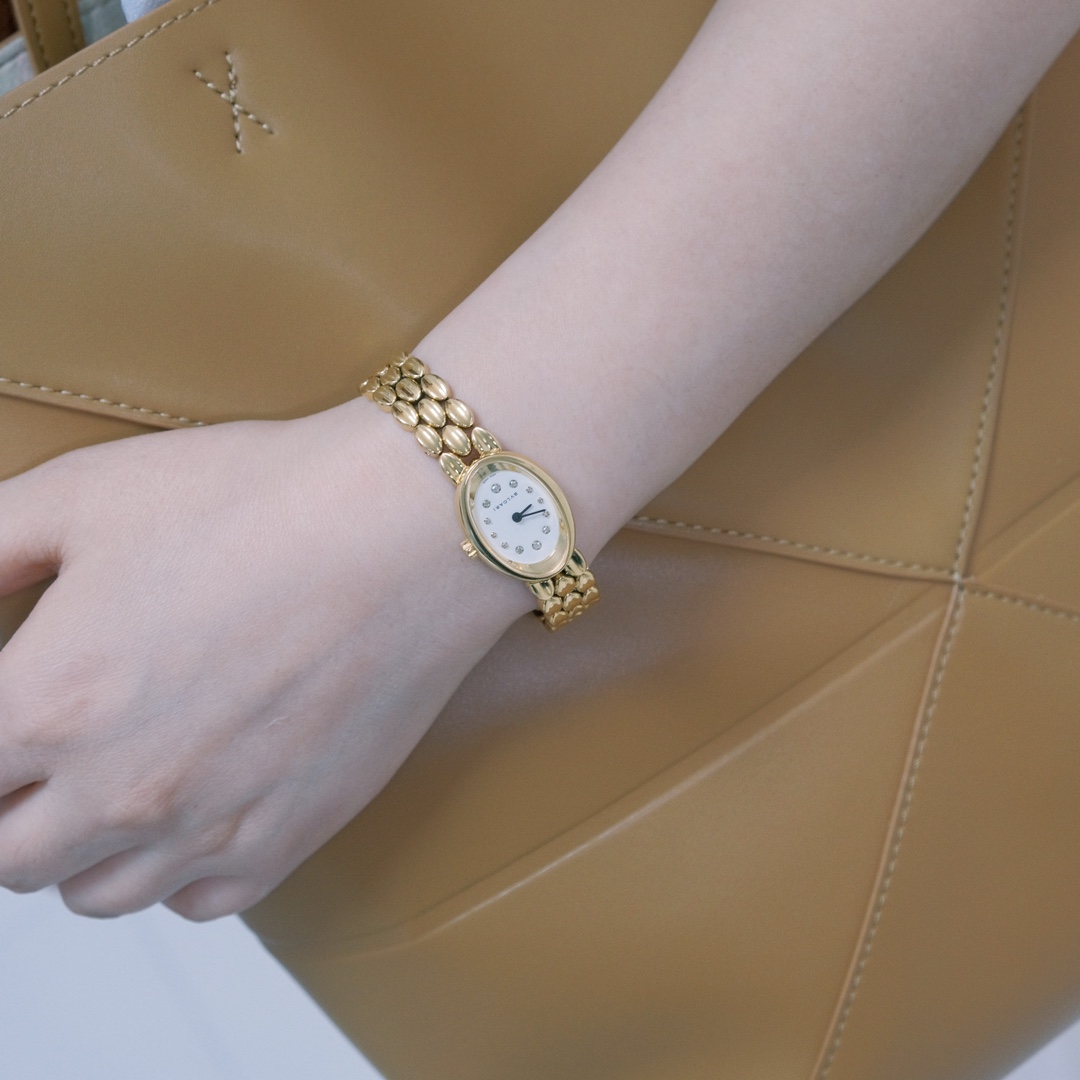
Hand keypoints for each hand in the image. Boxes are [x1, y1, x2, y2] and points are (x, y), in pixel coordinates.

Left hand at [0, 402, 527, 919]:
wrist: (407, 528)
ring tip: (115, 780)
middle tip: (37, 753)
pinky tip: (194, 804)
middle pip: (8, 855)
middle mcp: (117, 791)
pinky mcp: (290, 835)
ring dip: (84, 847)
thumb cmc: (263, 502)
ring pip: (96, 893)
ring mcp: (209, 826)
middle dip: (8, 805)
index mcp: (44, 704)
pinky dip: (177, 869)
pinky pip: (198, 901)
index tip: (8, 717)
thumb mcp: (85, 494)